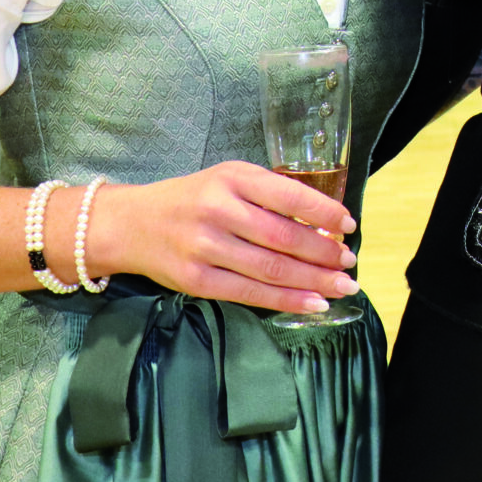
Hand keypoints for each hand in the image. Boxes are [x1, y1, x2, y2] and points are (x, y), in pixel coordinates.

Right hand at [87, 161, 359, 314]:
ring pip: (271, 269)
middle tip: (350, 262)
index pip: (288, 195)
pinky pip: (251, 294)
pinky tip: (313, 303)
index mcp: (232, 179)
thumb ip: (268, 195)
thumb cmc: (192, 199)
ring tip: (342, 286)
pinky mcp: (198, 281)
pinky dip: (286, 300)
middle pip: (283, 237)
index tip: (349, 225)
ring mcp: (206, 248)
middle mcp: (219, 211)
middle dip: (324, 253)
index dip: (324, 212)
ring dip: (313, 281)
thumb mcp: (228, 179)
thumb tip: (322, 224)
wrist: (131, 225)